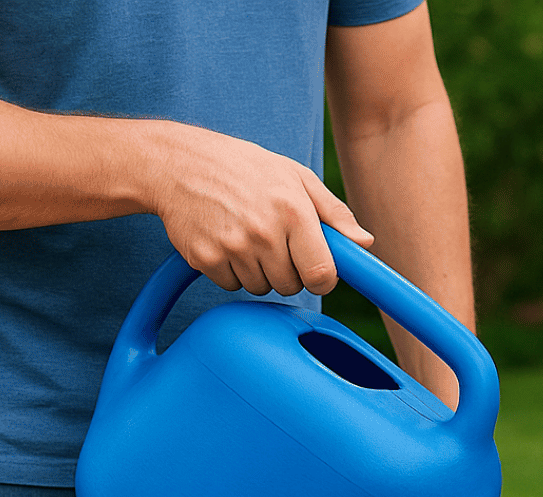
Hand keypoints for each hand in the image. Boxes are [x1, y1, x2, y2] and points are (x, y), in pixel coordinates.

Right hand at [143, 121, 371, 295]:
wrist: (177, 162)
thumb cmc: (245, 168)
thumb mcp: (295, 177)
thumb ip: (334, 213)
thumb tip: (366, 243)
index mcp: (293, 211)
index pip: (322, 275)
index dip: (322, 279)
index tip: (316, 271)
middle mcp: (264, 232)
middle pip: (291, 286)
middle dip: (288, 271)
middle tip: (272, 240)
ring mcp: (232, 247)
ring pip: (262, 288)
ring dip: (259, 272)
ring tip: (246, 236)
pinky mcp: (206, 258)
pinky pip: (232, 286)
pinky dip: (231, 272)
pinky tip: (225, 241)